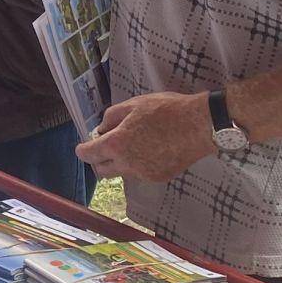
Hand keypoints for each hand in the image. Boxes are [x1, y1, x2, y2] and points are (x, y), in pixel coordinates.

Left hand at [75, 92, 216, 182]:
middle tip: (106, 146)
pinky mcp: (158, 178)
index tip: (84, 145)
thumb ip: (111, 118)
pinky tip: (150, 149)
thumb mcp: (133, 104)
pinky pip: (140, 174)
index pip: (88, 154)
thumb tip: (102, 129)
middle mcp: (127, 164)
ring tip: (133, 144)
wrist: (199, 125)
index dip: (83, 149)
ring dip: (120, 162)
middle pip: (101, 170)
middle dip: (99, 159)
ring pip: (121, 173)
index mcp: (116, 145)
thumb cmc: (166, 110)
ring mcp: (143, 174)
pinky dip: (138, 165)